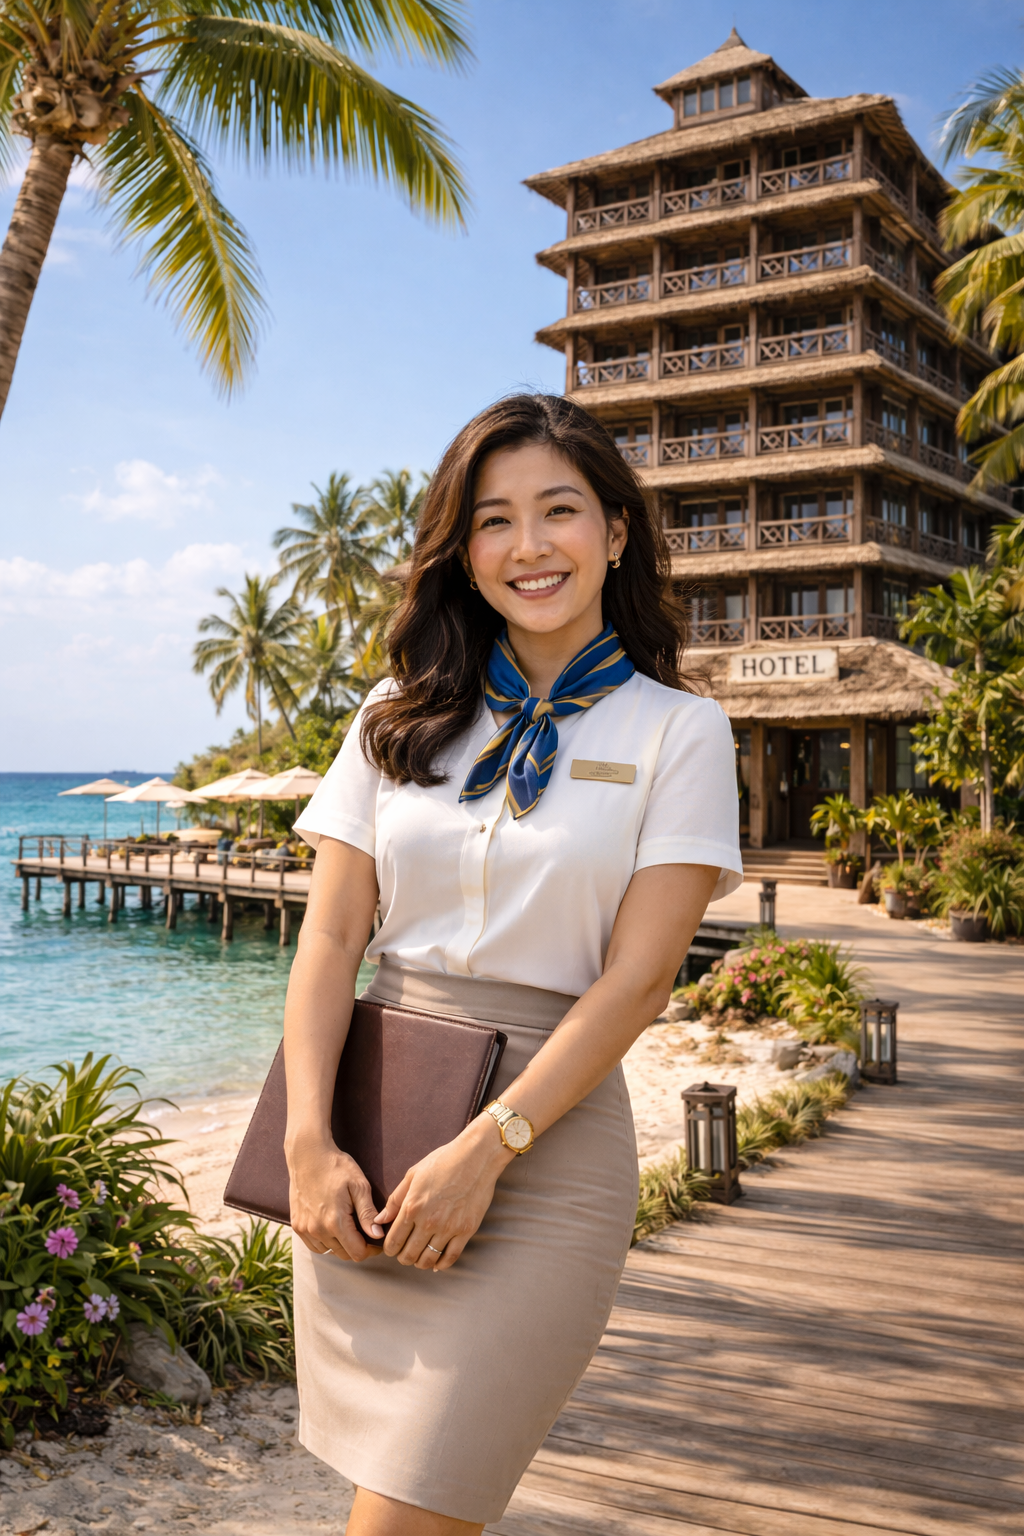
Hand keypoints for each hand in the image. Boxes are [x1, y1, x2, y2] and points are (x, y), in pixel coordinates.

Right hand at [286, 1133, 382, 1261]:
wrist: (308, 1155)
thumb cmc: (336, 1167)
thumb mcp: (359, 1186)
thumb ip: (368, 1213)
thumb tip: (378, 1235)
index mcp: (335, 1222)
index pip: (357, 1253)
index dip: (371, 1250)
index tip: (377, 1241)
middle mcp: (318, 1230)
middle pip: (344, 1254)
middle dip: (357, 1247)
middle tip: (366, 1232)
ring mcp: (305, 1229)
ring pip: (329, 1251)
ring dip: (341, 1245)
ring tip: (350, 1228)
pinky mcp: (296, 1225)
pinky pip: (314, 1245)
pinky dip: (325, 1243)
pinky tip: (332, 1229)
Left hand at [376, 1117, 514, 1270]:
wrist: (476, 1157)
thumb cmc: (442, 1161)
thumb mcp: (413, 1175)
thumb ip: (395, 1200)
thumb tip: (379, 1220)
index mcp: (412, 1207)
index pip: (393, 1241)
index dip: (389, 1248)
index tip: (391, 1247)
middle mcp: (428, 1221)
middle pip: (409, 1254)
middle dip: (403, 1258)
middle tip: (404, 1254)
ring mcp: (449, 1228)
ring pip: (429, 1259)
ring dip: (420, 1262)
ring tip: (419, 1258)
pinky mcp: (466, 1230)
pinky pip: (451, 1257)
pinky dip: (441, 1265)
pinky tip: (436, 1263)